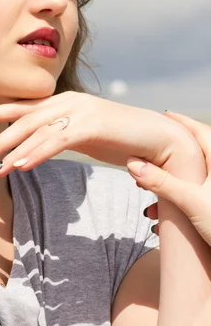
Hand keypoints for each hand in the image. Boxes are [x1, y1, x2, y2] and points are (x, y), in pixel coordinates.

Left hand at [0, 93, 200, 175]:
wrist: (154, 137)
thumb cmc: (116, 137)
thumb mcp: (81, 133)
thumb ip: (57, 134)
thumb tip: (31, 147)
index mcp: (61, 101)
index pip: (21, 106)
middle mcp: (66, 101)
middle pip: (22, 119)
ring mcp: (79, 110)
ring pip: (36, 130)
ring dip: (12, 150)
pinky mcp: (91, 125)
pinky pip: (57, 141)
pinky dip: (37, 153)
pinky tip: (21, 165)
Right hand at [129, 111, 210, 245]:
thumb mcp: (190, 202)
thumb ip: (161, 182)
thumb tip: (132, 164)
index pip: (200, 132)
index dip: (182, 122)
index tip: (166, 115)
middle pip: (196, 154)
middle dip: (169, 156)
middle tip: (151, 152)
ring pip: (193, 179)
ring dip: (170, 183)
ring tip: (148, 190)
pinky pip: (195, 197)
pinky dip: (177, 201)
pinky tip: (160, 217)